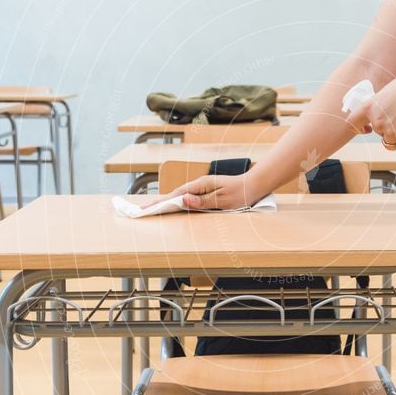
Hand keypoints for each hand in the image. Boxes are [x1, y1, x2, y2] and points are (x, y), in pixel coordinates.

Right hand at [140, 173, 264, 210]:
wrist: (253, 185)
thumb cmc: (240, 193)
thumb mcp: (222, 200)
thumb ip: (202, 201)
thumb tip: (184, 201)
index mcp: (200, 185)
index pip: (176, 195)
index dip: (161, 202)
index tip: (147, 208)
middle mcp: (199, 185)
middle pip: (174, 195)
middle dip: (158, 202)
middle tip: (142, 209)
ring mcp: (201, 188)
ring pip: (180, 196)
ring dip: (166, 202)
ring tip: (151, 209)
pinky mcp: (205, 192)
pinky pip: (187, 198)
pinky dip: (177, 202)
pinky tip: (171, 206)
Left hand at [346, 68, 395, 158]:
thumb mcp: (389, 91)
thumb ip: (382, 104)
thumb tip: (383, 113)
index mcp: (370, 107)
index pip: (353, 122)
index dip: (358, 128)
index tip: (366, 129)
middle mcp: (378, 122)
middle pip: (379, 134)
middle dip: (388, 130)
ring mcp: (392, 133)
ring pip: (390, 144)